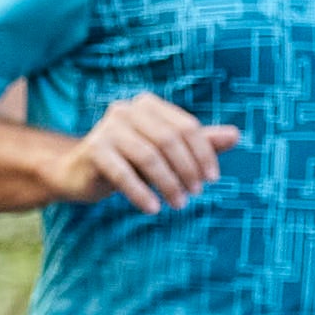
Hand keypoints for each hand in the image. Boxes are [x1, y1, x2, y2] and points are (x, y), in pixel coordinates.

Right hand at [61, 91, 241, 213]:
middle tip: (195, 194)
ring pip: (148, 157)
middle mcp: (126, 110)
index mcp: (147, 105)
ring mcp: (107, 129)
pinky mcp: (93, 151)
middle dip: (186, 169)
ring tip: (178, 204)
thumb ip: (198, 142)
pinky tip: (152, 209)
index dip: (203, 153)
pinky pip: (123, 173)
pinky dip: (141, 193)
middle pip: (168, 140)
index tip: (212, 179)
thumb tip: (236, 135)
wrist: (77, 172)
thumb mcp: (164, 151)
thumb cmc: (128, 160)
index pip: (185, 126)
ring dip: (167, 183)